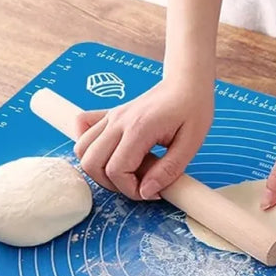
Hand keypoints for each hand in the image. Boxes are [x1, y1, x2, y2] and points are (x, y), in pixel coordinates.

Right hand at [74, 77, 213, 199]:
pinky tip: (109, 153)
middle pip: (91, 163)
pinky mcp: (109, 115)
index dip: (130, 190)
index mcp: (139, 128)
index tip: (151, 192)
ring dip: (98, 169)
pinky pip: (82, 128)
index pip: (116, 170)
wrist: (187, 83)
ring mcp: (111, 117)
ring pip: (82, 150)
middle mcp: (118, 122)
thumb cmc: (193, 109)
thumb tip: (146, 192)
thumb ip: (168, 171)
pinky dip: (88, 146)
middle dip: (112, 184)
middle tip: (137, 184)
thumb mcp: (191, 144)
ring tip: (125, 173)